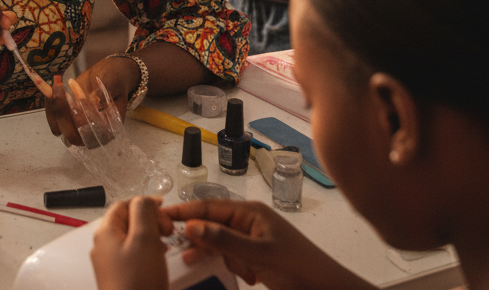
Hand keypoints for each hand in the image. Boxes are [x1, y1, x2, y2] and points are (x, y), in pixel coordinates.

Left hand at [45, 54, 139, 144]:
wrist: (108, 74)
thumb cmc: (115, 78)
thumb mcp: (112, 82)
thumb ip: (102, 93)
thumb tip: (90, 102)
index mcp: (110, 130)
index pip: (92, 130)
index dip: (81, 110)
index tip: (73, 84)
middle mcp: (93, 134)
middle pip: (71, 134)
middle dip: (61, 111)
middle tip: (58, 85)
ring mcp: (79, 128)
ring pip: (59, 129)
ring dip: (54, 108)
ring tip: (56, 84)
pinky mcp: (68, 121)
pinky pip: (54, 121)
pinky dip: (49, 106)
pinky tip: (50, 89)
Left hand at [91, 197, 172, 289]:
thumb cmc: (137, 283)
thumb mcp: (144, 238)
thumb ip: (144, 211)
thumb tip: (144, 199)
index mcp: (105, 232)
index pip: (124, 204)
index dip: (146, 204)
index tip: (164, 210)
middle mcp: (104, 246)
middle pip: (128, 221)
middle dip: (150, 221)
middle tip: (167, 230)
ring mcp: (110, 264)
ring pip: (132, 240)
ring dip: (150, 237)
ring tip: (165, 246)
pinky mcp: (119, 279)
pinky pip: (133, 257)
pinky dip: (147, 253)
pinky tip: (158, 262)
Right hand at [163, 199, 366, 289]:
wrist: (327, 289)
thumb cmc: (296, 268)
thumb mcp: (258, 255)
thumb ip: (223, 240)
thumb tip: (190, 226)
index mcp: (249, 212)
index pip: (209, 207)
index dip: (185, 211)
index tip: (161, 215)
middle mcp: (249, 221)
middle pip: (212, 224)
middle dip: (197, 237)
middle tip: (175, 248)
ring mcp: (253, 239)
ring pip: (220, 243)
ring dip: (213, 254)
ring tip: (193, 263)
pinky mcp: (258, 257)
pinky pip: (232, 257)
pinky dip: (229, 266)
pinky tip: (237, 276)